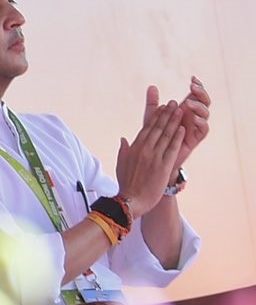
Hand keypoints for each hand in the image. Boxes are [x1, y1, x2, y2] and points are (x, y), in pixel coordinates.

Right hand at [115, 99, 184, 215]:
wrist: (130, 201)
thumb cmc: (126, 185)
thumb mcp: (121, 165)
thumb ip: (123, 150)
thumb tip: (123, 139)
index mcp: (133, 149)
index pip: (147, 129)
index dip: (156, 117)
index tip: (162, 107)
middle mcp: (144, 150)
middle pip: (157, 128)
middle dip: (167, 114)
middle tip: (174, 103)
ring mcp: (154, 157)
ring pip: (166, 135)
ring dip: (174, 122)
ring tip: (180, 110)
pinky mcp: (163, 166)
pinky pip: (172, 148)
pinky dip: (177, 137)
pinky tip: (183, 128)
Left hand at [155, 77, 209, 170]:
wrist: (156, 158)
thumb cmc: (154, 137)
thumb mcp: (152, 118)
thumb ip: (152, 103)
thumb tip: (151, 86)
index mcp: (184, 109)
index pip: (196, 94)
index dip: (197, 86)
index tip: (193, 78)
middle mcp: (192, 116)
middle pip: (204, 101)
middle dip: (201, 93)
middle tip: (193, 86)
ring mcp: (195, 127)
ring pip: (205, 114)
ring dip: (199, 107)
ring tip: (188, 103)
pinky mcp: (195, 139)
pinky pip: (204, 130)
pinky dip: (201, 123)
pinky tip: (195, 119)